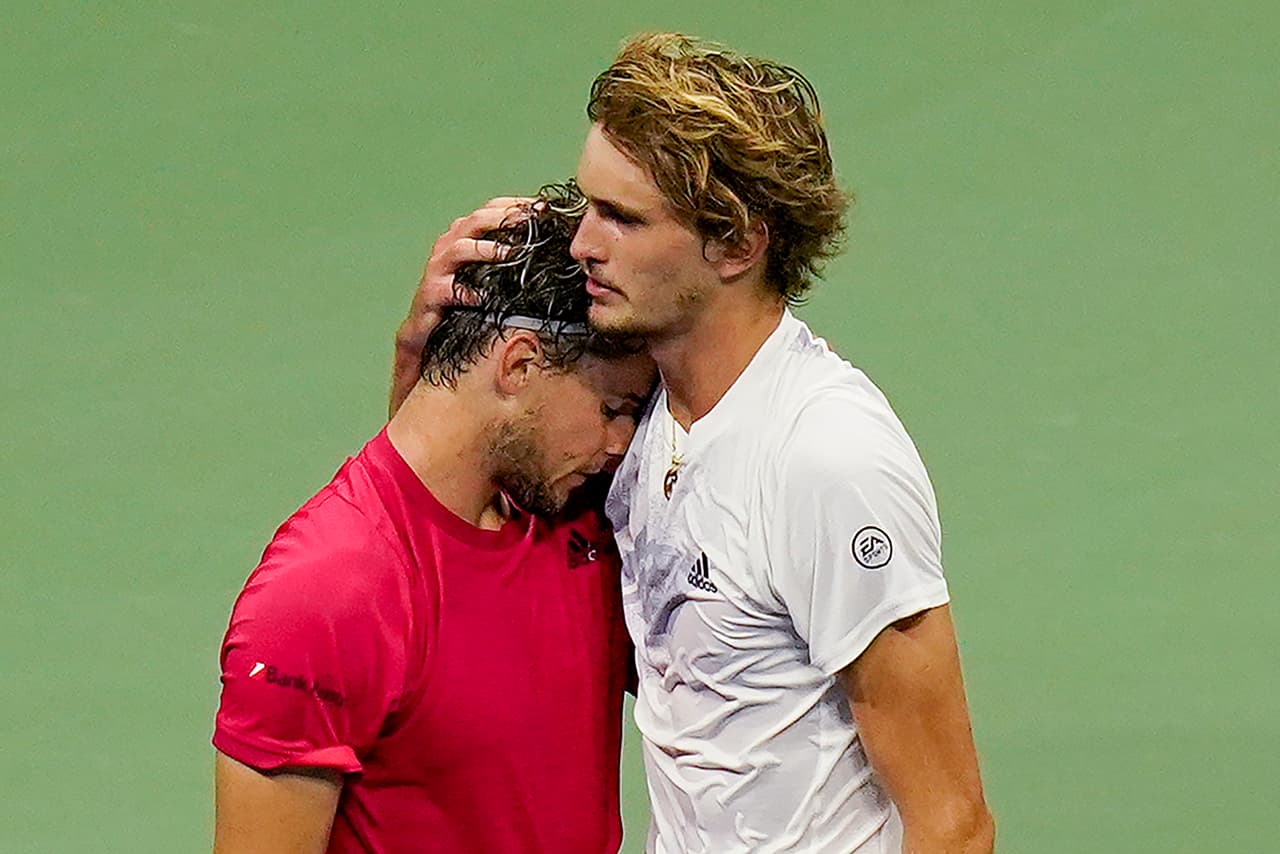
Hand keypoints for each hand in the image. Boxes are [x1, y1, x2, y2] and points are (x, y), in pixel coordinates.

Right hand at [394, 197, 531, 355]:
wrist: (427, 329)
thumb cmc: (462, 296)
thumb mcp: (485, 270)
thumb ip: (505, 253)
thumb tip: (543, 243)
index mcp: (462, 235)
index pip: (489, 210)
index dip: (515, 205)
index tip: (541, 208)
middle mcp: (448, 245)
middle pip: (475, 221)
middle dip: (503, 218)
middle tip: (528, 221)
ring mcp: (438, 268)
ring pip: (461, 248)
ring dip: (488, 249)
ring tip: (511, 254)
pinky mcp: (432, 292)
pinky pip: (451, 289)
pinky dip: (469, 292)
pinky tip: (484, 297)